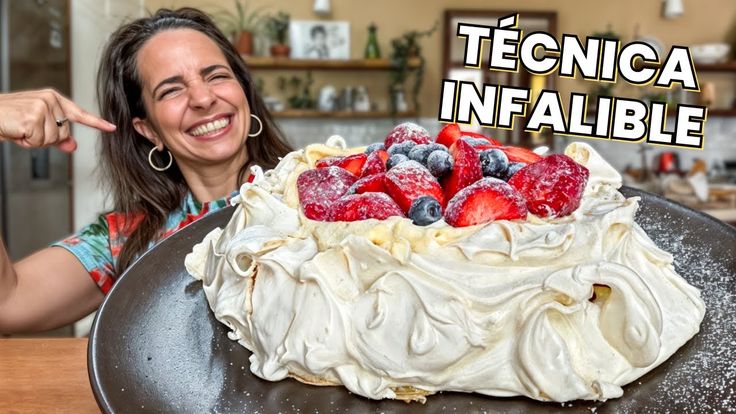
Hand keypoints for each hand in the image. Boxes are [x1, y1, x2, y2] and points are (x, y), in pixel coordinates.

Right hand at [0, 89, 115, 152]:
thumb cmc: (9, 118)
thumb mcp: (36, 126)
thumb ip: (57, 136)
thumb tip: (73, 146)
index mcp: (53, 98)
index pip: (79, 113)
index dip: (96, 123)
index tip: (112, 128)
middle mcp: (50, 100)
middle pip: (64, 133)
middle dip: (45, 138)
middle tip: (27, 129)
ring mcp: (43, 107)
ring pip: (52, 139)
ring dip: (35, 141)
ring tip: (21, 129)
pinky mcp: (33, 117)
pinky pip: (40, 141)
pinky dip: (27, 142)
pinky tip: (18, 131)